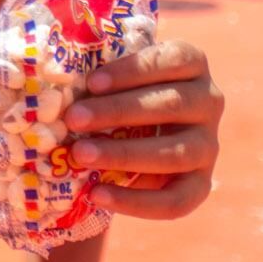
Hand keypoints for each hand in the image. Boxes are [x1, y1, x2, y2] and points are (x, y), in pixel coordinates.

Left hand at [65, 38, 223, 218]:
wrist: (133, 132)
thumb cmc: (117, 90)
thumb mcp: (114, 75)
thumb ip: (96, 75)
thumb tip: (53, 80)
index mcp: (192, 65)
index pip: (175, 59)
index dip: (135, 69)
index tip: (92, 81)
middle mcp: (209, 102)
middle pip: (173, 104)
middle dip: (119, 112)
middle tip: (74, 118)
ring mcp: (209, 144)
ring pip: (176, 153)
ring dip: (125, 155)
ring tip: (80, 156)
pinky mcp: (201, 182)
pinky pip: (177, 199)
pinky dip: (136, 202)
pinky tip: (97, 194)